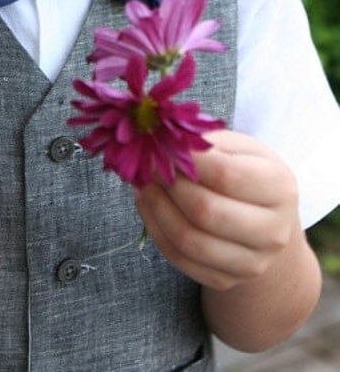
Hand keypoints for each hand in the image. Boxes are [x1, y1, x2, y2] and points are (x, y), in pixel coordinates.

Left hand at [134, 129, 299, 291]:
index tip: (163, 147)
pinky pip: (181, 259)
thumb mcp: (239, 148)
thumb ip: (207, 142)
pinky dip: (156, 230)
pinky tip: (148, 206)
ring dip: (157, 209)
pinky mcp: (228, 280)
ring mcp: (253, 262)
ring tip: (144, 185)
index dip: (188, 161)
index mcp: (279, 186)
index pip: (226, 175)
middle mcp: (273, 230)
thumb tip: (167, 142)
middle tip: (147, 166)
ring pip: (190, 240)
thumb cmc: (247, 173)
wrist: (266, 223)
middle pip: (207, 212)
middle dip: (169, 186)